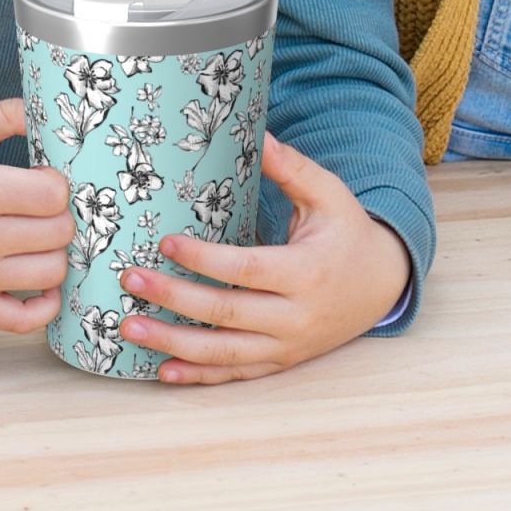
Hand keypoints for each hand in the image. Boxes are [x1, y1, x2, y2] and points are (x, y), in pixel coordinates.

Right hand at [0, 98, 72, 332]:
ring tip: (41, 232)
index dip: (58, 181)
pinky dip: (44, 306)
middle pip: (57, 233)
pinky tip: (42, 279)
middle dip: (62, 213)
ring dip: (57, 251)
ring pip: (50, 274)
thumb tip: (48, 111)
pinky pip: (21, 322)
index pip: (51, 195)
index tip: (44, 176)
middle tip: (44, 203)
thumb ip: (3, 114)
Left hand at [117, 133, 411, 383]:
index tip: (166, 243)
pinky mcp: (281, 362)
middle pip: (225, 313)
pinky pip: (235, 375)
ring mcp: (288, 346)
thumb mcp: (329, 195)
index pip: (246, 269)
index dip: (204, 259)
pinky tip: (162, 372)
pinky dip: (197, 377)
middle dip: (173, 298)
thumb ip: (292, 168)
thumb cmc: (348, 232)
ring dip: (172, 344)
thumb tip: (259, 134)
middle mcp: (297, 316)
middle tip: (130, 280)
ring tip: (128, 329)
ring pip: (223, 353)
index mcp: (308, 272)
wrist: (382, 285)